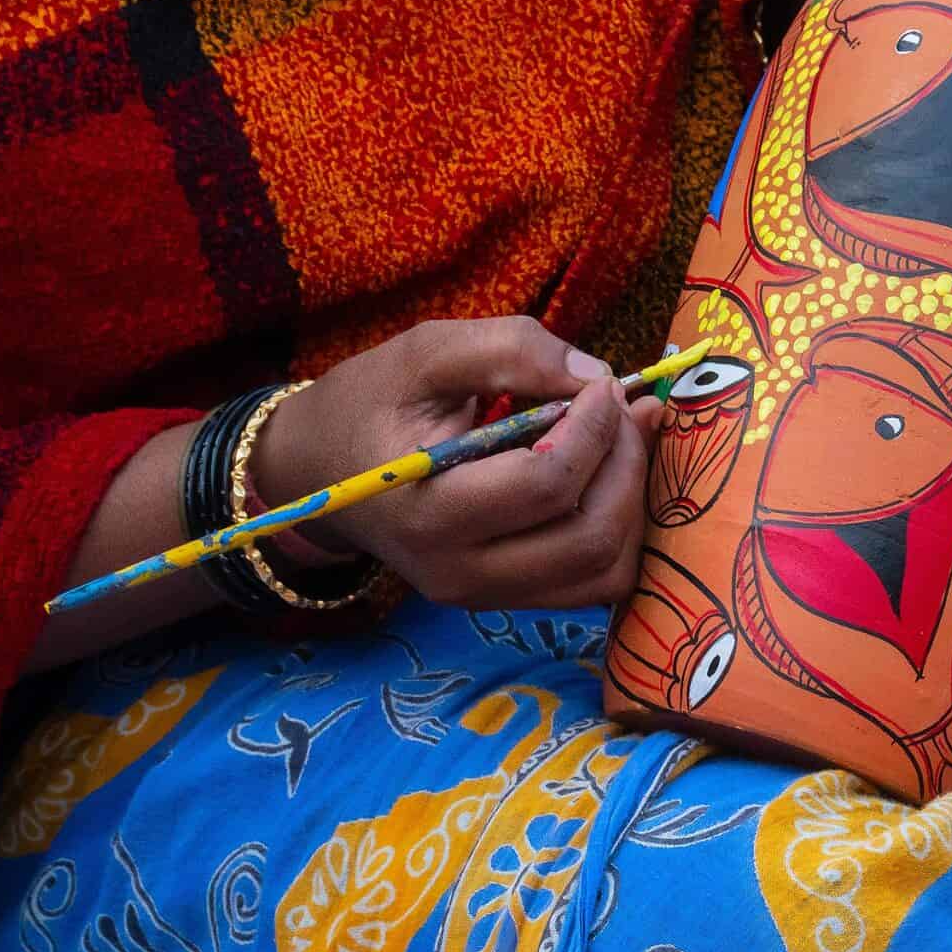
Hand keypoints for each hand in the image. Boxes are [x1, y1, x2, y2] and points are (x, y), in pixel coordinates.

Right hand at [256, 318, 663, 610]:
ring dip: (633, 502)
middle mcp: (458, 572)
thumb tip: (598, 377)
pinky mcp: (509, 601)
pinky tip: (611, 476)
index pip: (546, 484)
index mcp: (428, 512)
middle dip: (625, 464)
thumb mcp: (423, 353)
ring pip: (605, 571)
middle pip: (590, 536)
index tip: (603, 383)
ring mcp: (486, 597)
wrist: (318, 472)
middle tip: (626, 409)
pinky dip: (621, 530)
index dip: (594, 428)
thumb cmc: (370, 405)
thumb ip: (508, 351)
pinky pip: (595, 583)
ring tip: (624, 440)